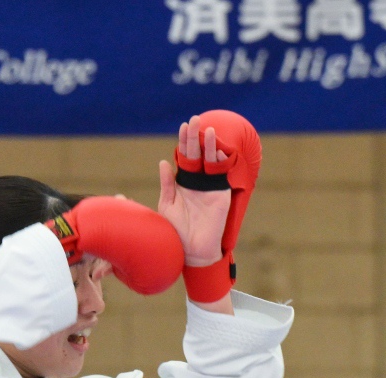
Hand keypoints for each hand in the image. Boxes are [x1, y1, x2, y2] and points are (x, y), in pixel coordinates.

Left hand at [156, 118, 233, 270]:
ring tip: (207, 129)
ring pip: (210, 160)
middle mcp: (197, 181)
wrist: (191, 250)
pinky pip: (221, 174)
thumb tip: (163, 162)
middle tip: (194, 119)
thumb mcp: (167, 205)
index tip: (182, 127)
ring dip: (209, 144)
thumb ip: (167, 184)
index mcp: (183, 182)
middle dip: (195, 137)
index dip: (184, 142)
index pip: (185, 157)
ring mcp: (210, 186)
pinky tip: (217, 147)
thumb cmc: (176, 231)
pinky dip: (220, 160)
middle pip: (197, 154)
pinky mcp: (221, 193)